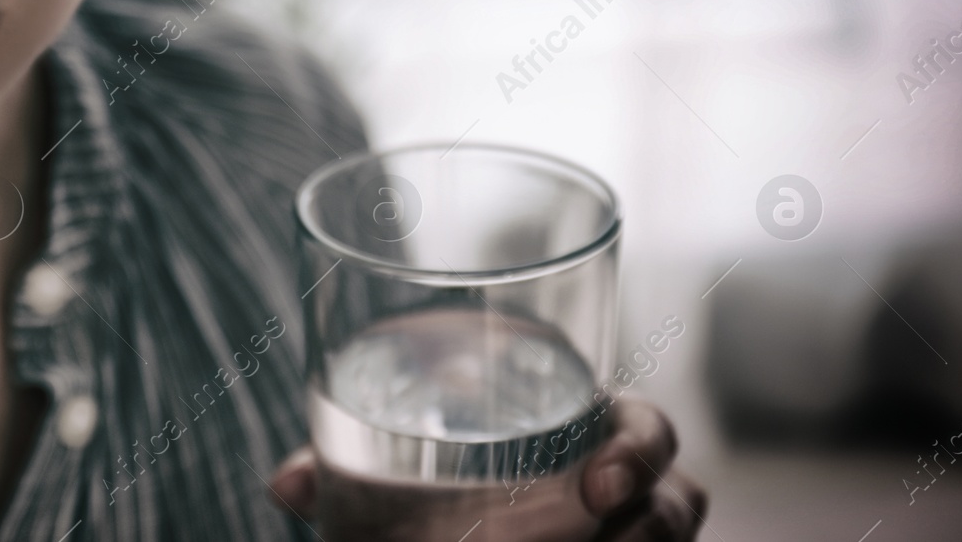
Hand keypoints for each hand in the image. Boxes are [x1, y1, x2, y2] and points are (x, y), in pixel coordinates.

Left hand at [267, 399, 707, 540]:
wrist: (442, 526)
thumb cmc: (430, 494)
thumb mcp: (392, 479)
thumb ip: (345, 472)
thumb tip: (285, 486)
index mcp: (578, 435)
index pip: (644, 430)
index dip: (641, 449)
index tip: (604, 480)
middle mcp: (621, 489)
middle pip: (677, 496)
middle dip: (655, 514)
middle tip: (602, 513)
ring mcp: (629, 534)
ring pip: (674, 534)